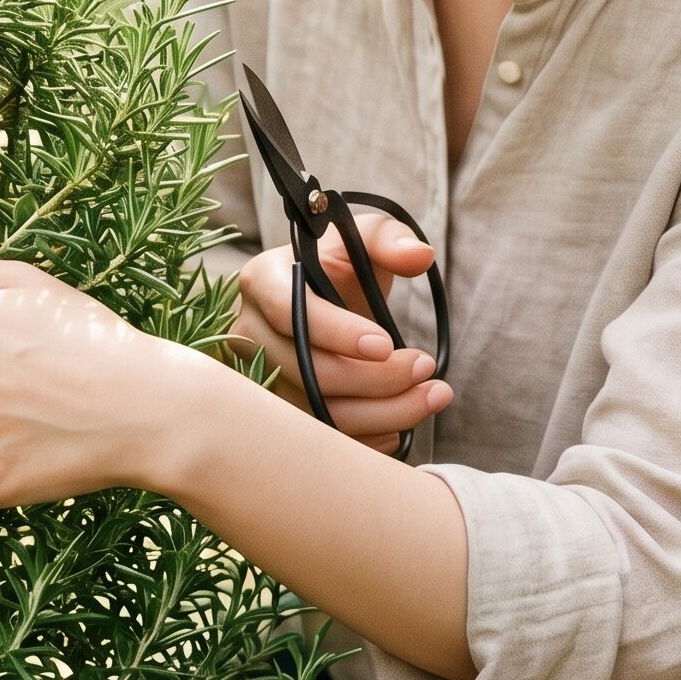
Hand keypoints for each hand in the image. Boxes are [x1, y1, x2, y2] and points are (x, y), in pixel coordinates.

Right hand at [228, 214, 450, 452]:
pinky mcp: (277, 415)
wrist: (325, 303)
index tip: (387, 343)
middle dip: (376, 378)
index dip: (337, 332)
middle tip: (426, 368)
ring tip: (433, 395)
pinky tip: (404, 423)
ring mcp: (258, 377)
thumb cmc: (342, 267)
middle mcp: (248, 332)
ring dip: (383, 412)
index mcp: (262, 280)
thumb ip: (391, 239)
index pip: (290, 311)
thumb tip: (418, 255)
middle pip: (306, 371)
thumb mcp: (364, 239)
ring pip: (317, 413)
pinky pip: (322, 440)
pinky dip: (368, 438)